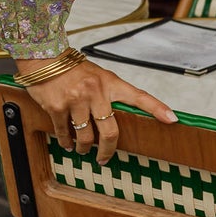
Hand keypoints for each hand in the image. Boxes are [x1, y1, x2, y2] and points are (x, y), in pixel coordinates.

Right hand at [18, 58, 175, 162]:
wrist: (43, 57)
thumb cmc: (72, 69)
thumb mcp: (96, 75)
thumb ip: (108, 94)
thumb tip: (115, 119)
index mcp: (109, 82)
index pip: (138, 96)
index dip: (156, 108)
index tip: (172, 119)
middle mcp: (95, 91)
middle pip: (110, 132)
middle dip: (107, 151)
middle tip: (104, 159)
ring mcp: (76, 100)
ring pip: (85, 136)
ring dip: (83, 147)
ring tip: (82, 150)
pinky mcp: (57, 107)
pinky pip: (64, 132)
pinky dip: (65, 141)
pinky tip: (66, 143)